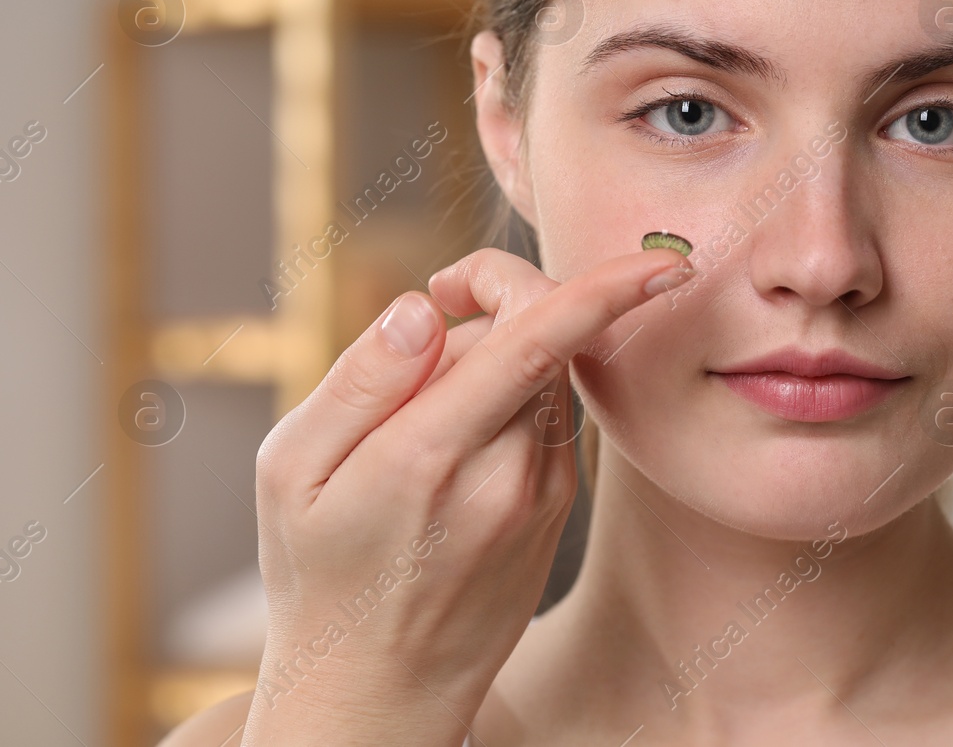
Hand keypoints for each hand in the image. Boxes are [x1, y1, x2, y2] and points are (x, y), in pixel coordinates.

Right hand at [240, 245, 695, 746]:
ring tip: (425, 410)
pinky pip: (546, 416)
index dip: (606, 289)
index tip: (662, 259)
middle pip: (548, 336)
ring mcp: (543, 493)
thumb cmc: (320, 574)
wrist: (379, 694)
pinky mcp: (558, 506)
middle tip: (428, 324)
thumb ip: (359, 380)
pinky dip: (511, 398)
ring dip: (503, 354)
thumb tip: (422, 308)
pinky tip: (454, 446)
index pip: (539, 342)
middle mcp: (507, 472)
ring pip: (550, 374)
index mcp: (432, 454)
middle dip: (497, 302)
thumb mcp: (290, 473)